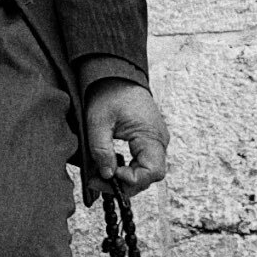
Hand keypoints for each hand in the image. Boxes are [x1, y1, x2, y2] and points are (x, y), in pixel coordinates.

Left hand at [86, 78, 169, 197]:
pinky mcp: (148, 138)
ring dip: (125, 177)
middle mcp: (159, 141)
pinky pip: (142, 160)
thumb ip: (102, 149)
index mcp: (152, 136)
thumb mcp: (98, 120)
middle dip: (125, 184)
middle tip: (97, 183)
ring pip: (146, 170)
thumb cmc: (109, 92)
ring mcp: (155, 140)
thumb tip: (107, 175)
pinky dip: (128, 167)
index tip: (108, 176)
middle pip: (149, 175)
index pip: (151, 172)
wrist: (115, 72)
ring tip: (101, 176)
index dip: (131, 180)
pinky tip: (111, 166)